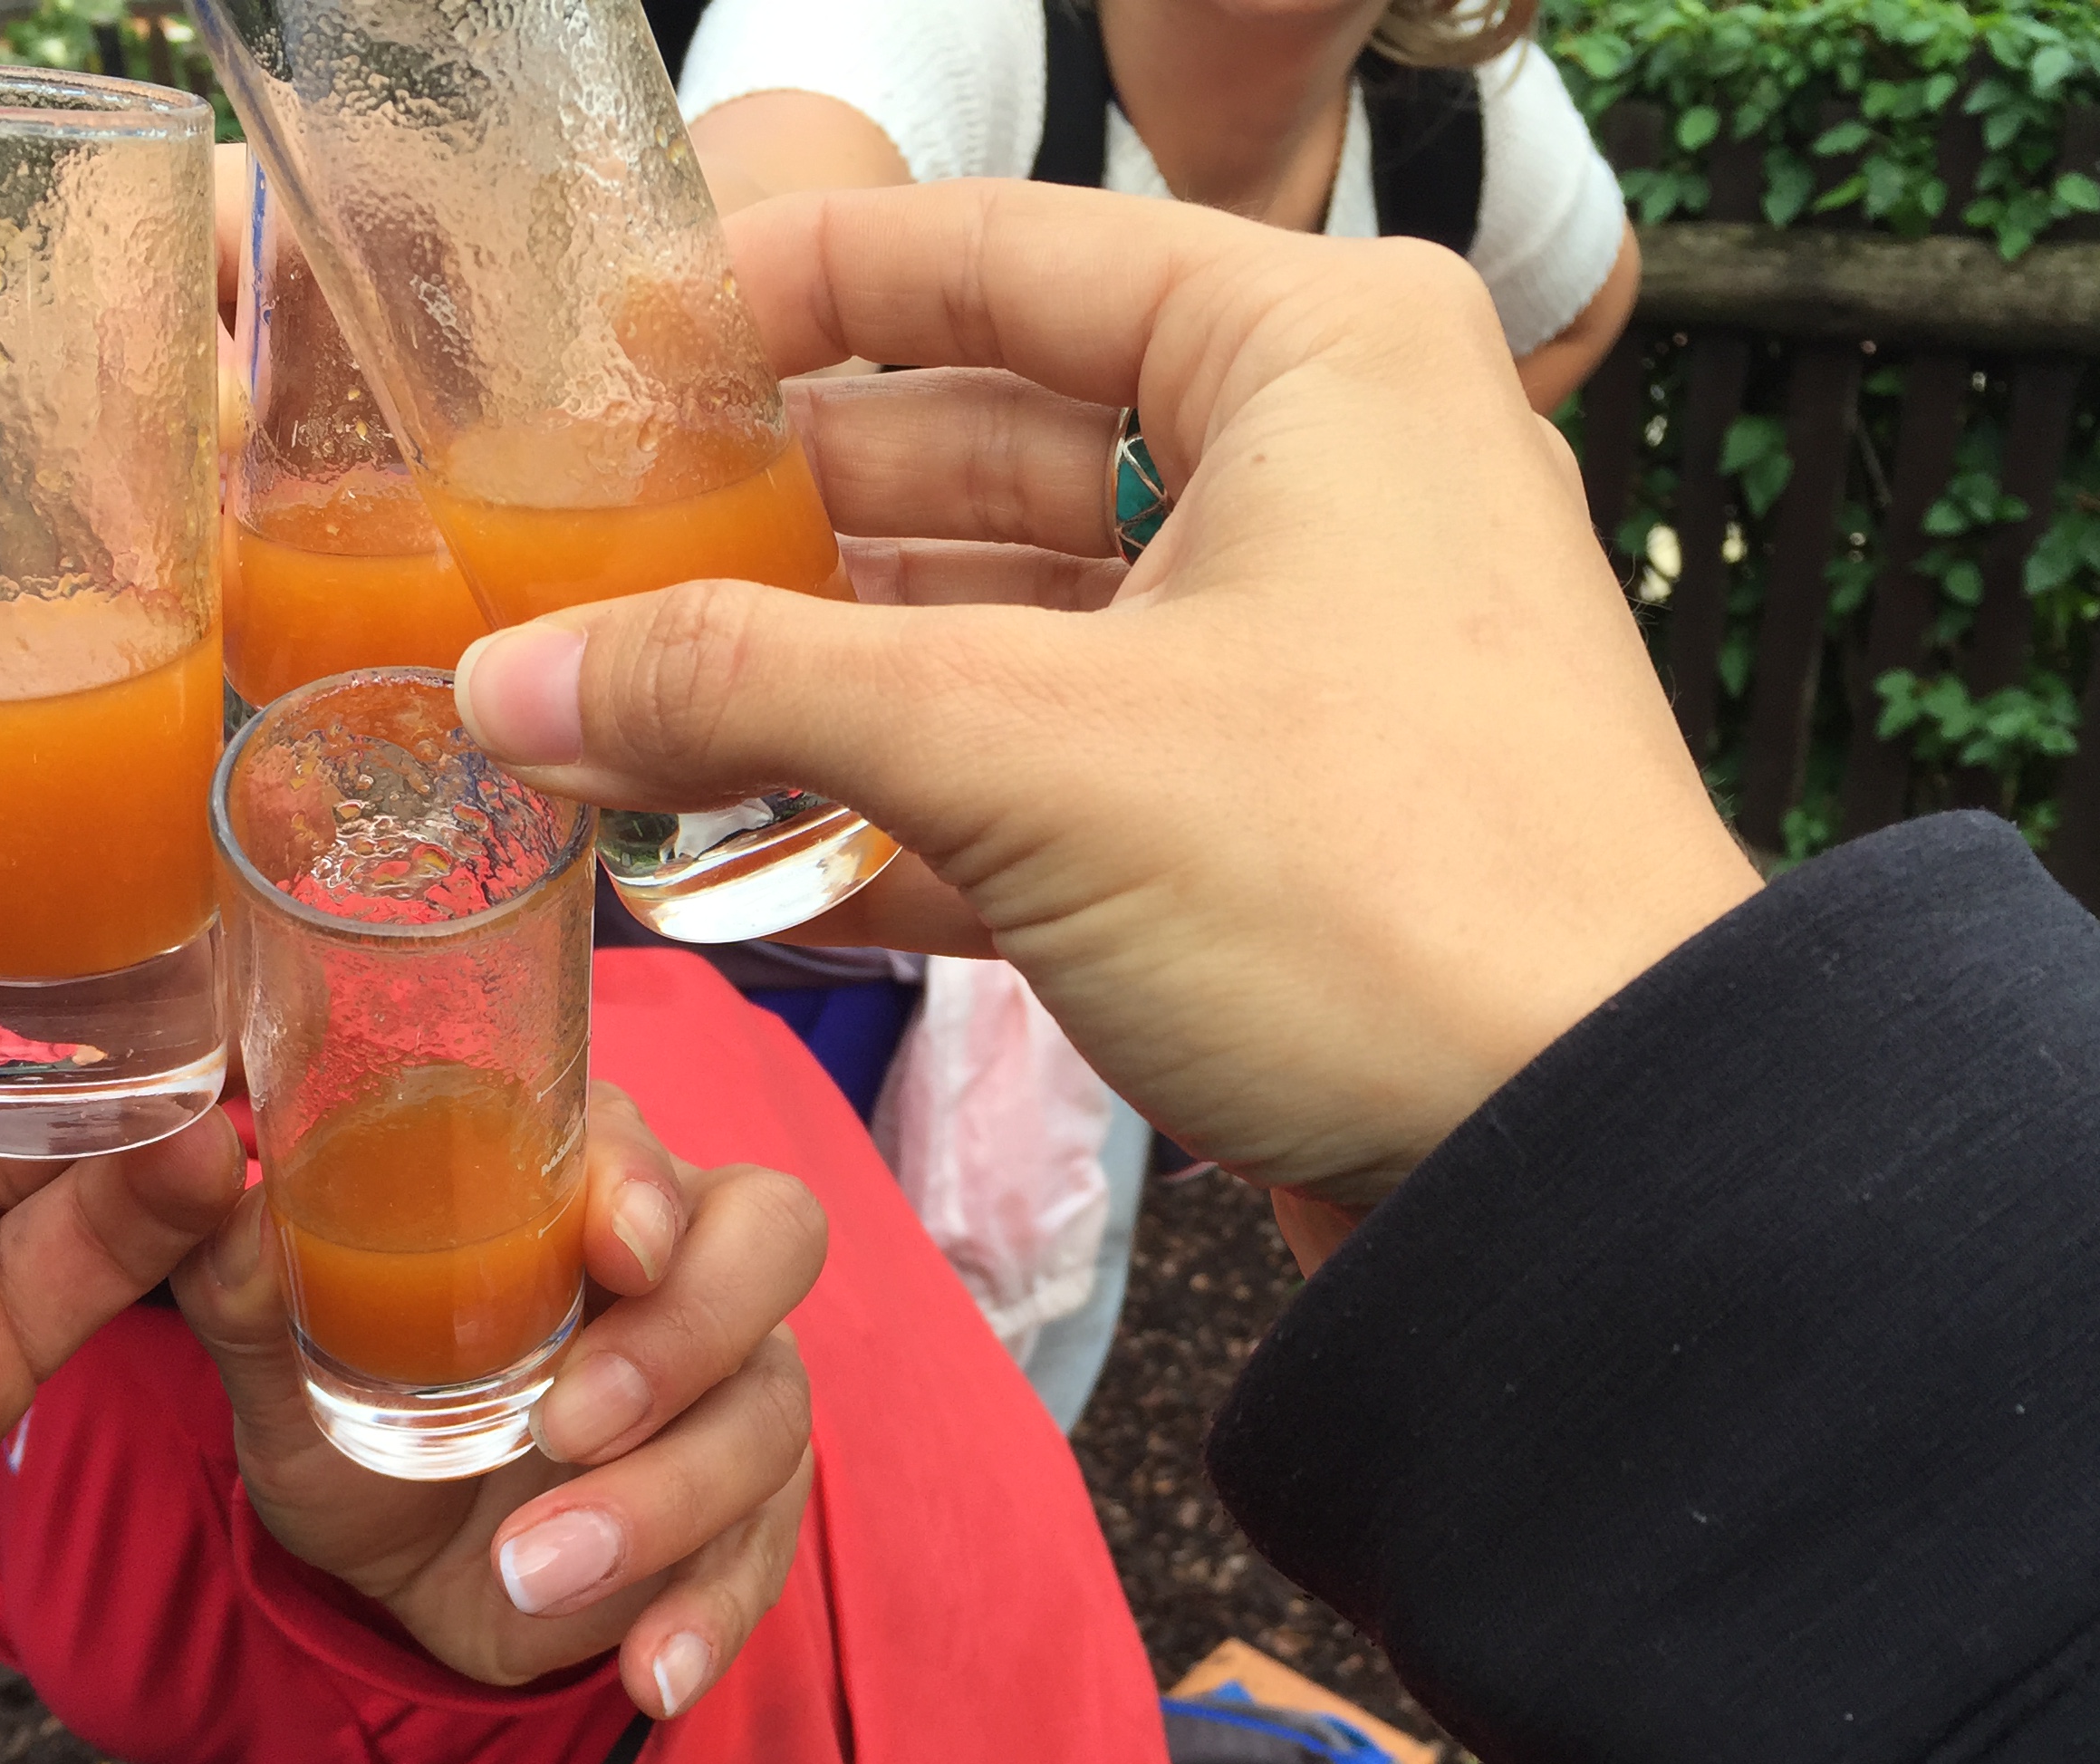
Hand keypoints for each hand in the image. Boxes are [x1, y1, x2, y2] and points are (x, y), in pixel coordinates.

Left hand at [171, 1084, 824, 1719]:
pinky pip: (765, 1552)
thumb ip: (247, 1282)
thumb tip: (217, 1199)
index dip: (641, 1182)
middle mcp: (684, 1262)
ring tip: (537, 1570)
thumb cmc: (361, 1413)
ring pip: (767, 1410)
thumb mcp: (281, 1362)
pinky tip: (651, 1672)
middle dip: (684, 1333)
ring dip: (663, 1499)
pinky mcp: (750, 1507)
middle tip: (567, 1422)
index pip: (641, 1139)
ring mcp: (734, 1384)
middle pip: (770, 1239)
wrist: (398, 1564)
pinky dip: (708, 1615)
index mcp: (573, 1184)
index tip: (614, 1249)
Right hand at [453, 181, 1758, 1218]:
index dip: (790, 287)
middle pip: (984, 453)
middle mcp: (1322, 483)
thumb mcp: (1030, 750)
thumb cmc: (1386, 894)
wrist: (1585, 1174)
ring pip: (1007, 632)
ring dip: (821, 689)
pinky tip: (740, 860)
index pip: (999, 253)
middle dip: (779, 526)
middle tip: (579, 562)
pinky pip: (1050, 778)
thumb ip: (752, 687)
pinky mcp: (1271, 829)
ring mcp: (1299, 664)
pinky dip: (907, 818)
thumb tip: (513, 679)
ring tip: (617, 717)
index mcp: (1310, 360)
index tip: (617, 331)